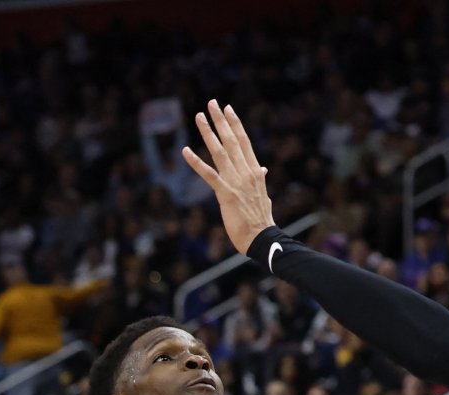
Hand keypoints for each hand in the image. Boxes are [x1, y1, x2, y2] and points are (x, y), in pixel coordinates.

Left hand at [182, 100, 274, 253]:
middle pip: (232, 140)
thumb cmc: (260, 219)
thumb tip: (263, 168)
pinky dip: (196, 162)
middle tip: (212, 103)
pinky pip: (208, 174)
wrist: (262, 237)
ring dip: (208, 132)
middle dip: (221, 120)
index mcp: (255, 171)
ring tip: (199, 116)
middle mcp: (246, 172)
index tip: (228, 109)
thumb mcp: (263, 194)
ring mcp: (236, 181)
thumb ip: (260, 179)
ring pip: (220, 151)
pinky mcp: (225, 193)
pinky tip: (185, 151)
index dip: (235, 124)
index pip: (244, 142)